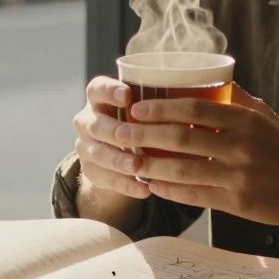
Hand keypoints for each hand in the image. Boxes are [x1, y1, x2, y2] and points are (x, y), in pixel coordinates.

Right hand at [72, 76, 150, 200]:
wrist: (117, 153)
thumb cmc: (138, 121)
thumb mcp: (141, 109)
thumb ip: (155, 107)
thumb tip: (194, 104)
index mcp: (98, 98)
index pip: (97, 89)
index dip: (109, 91)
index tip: (127, 95)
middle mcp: (87, 120)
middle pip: (95, 124)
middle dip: (114, 131)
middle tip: (131, 137)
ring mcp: (85, 146)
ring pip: (97, 153)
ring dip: (118, 161)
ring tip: (138, 166)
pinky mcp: (90, 170)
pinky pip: (104, 179)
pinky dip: (125, 185)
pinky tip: (143, 190)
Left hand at [115, 84, 278, 225]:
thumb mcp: (263, 116)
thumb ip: (234, 97)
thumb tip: (206, 76)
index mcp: (244, 119)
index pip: (193, 108)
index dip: (160, 108)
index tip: (136, 109)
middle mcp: (241, 146)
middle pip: (181, 138)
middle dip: (144, 136)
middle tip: (120, 134)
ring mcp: (238, 176)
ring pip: (182, 170)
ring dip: (150, 166)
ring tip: (130, 162)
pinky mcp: (237, 202)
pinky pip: (194, 195)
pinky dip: (169, 190)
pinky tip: (152, 185)